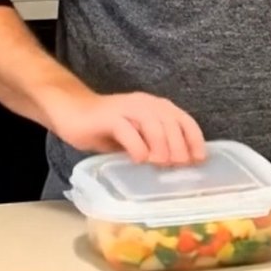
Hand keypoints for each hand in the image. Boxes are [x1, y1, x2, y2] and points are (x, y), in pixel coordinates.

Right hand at [41, 88, 207, 165]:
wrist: (71, 111)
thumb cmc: (106, 128)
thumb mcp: (136, 137)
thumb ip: (153, 145)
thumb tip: (175, 165)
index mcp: (156, 106)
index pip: (183, 119)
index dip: (194, 139)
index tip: (199, 159)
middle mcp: (145, 103)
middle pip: (171, 122)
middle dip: (179, 145)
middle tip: (180, 166)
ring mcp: (126, 108)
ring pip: (152, 123)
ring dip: (161, 145)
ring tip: (162, 164)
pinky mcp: (108, 117)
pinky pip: (127, 130)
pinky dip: (137, 146)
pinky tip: (139, 160)